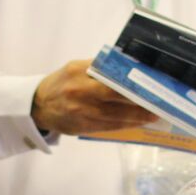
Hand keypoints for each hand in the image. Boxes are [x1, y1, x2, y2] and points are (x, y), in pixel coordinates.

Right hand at [32, 60, 158, 135]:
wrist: (37, 106)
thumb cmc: (61, 83)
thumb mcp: (75, 68)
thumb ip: (98, 68)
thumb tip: (128, 67)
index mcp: (79, 71)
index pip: (110, 73)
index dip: (131, 79)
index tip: (149, 81)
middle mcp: (80, 90)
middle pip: (115, 95)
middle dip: (138, 99)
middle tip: (158, 101)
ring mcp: (81, 110)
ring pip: (115, 114)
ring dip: (137, 116)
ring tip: (153, 114)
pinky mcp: (83, 126)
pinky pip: (109, 126)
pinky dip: (126, 124)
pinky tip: (138, 122)